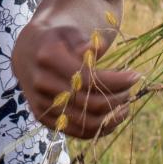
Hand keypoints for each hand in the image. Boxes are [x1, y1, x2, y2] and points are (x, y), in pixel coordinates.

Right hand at [11, 11, 139, 140]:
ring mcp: (41, 103)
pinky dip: (99, 129)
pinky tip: (113, 117)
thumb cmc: (56, 38)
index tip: (135, 75)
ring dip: (112, 117)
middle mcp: (42, 83)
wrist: (27, 51)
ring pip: (85, 122)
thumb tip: (96, 48)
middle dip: (117, 97)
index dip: (116, 80)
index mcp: (48, 57)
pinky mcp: (43, 117)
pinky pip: (76, 131)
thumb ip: (83, 41)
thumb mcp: (69, 31)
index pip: (89, 78)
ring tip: (126, 104)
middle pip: (90, 102)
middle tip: (131, 89)